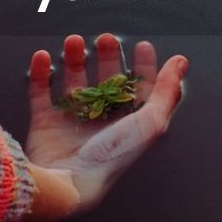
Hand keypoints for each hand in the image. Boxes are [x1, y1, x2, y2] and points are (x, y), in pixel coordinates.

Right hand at [24, 33, 187, 220]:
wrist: (70, 182)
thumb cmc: (113, 157)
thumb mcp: (150, 123)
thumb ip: (166, 91)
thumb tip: (180, 62)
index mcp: (128, 124)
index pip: (140, 90)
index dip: (143, 67)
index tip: (142, 46)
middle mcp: (102, 122)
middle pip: (106, 81)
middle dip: (107, 57)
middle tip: (106, 39)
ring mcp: (72, 122)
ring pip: (74, 82)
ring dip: (74, 59)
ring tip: (74, 41)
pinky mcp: (45, 124)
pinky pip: (41, 93)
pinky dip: (40, 73)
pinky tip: (44, 58)